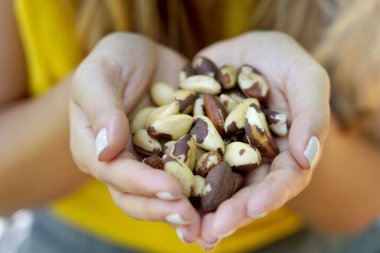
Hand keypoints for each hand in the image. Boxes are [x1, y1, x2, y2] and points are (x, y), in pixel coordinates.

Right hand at [69, 33, 199, 240]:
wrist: (146, 58)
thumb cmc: (115, 60)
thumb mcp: (100, 74)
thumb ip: (101, 108)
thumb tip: (108, 150)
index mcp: (96, 148)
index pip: (115, 173)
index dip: (143, 184)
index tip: (172, 189)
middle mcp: (123, 163)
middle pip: (137, 196)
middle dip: (164, 209)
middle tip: (191, 219)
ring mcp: (151, 162)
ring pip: (164, 195)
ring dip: (184, 213)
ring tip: (208, 227)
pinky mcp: (178, 156)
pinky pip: (190, 175)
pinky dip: (205, 192)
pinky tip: (225, 203)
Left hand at [194, 32, 329, 249]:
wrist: (246, 49)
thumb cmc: (283, 61)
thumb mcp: (305, 77)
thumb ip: (312, 114)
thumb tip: (308, 156)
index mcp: (283, 153)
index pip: (281, 182)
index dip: (269, 197)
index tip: (252, 209)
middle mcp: (252, 161)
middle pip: (244, 193)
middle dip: (229, 214)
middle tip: (209, 233)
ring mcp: (223, 154)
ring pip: (213, 187)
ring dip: (200, 210)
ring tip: (186, 231)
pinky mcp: (196, 142)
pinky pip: (185, 163)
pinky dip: (176, 181)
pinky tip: (162, 195)